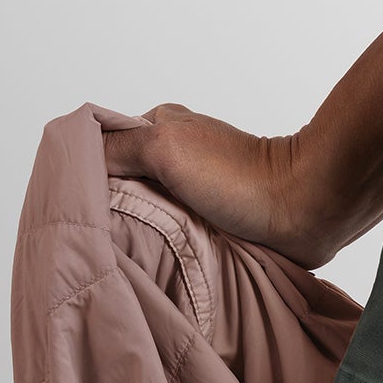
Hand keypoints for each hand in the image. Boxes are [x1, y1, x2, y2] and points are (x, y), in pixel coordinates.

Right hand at [100, 106, 359, 266]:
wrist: (307, 210)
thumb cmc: (240, 178)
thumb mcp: (164, 147)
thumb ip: (117, 146)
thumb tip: (75, 155)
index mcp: (160, 125)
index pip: (104, 146)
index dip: (86, 173)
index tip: (75, 204)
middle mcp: (177, 151)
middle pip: (124, 180)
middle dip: (110, 205)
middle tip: (100, 234)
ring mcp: (198, 186)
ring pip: (149, 208)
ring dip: (140, 227)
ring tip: (129, 250)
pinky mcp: (219, 217)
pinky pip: (178, 229)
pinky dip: (167, 241)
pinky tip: (159, 257)